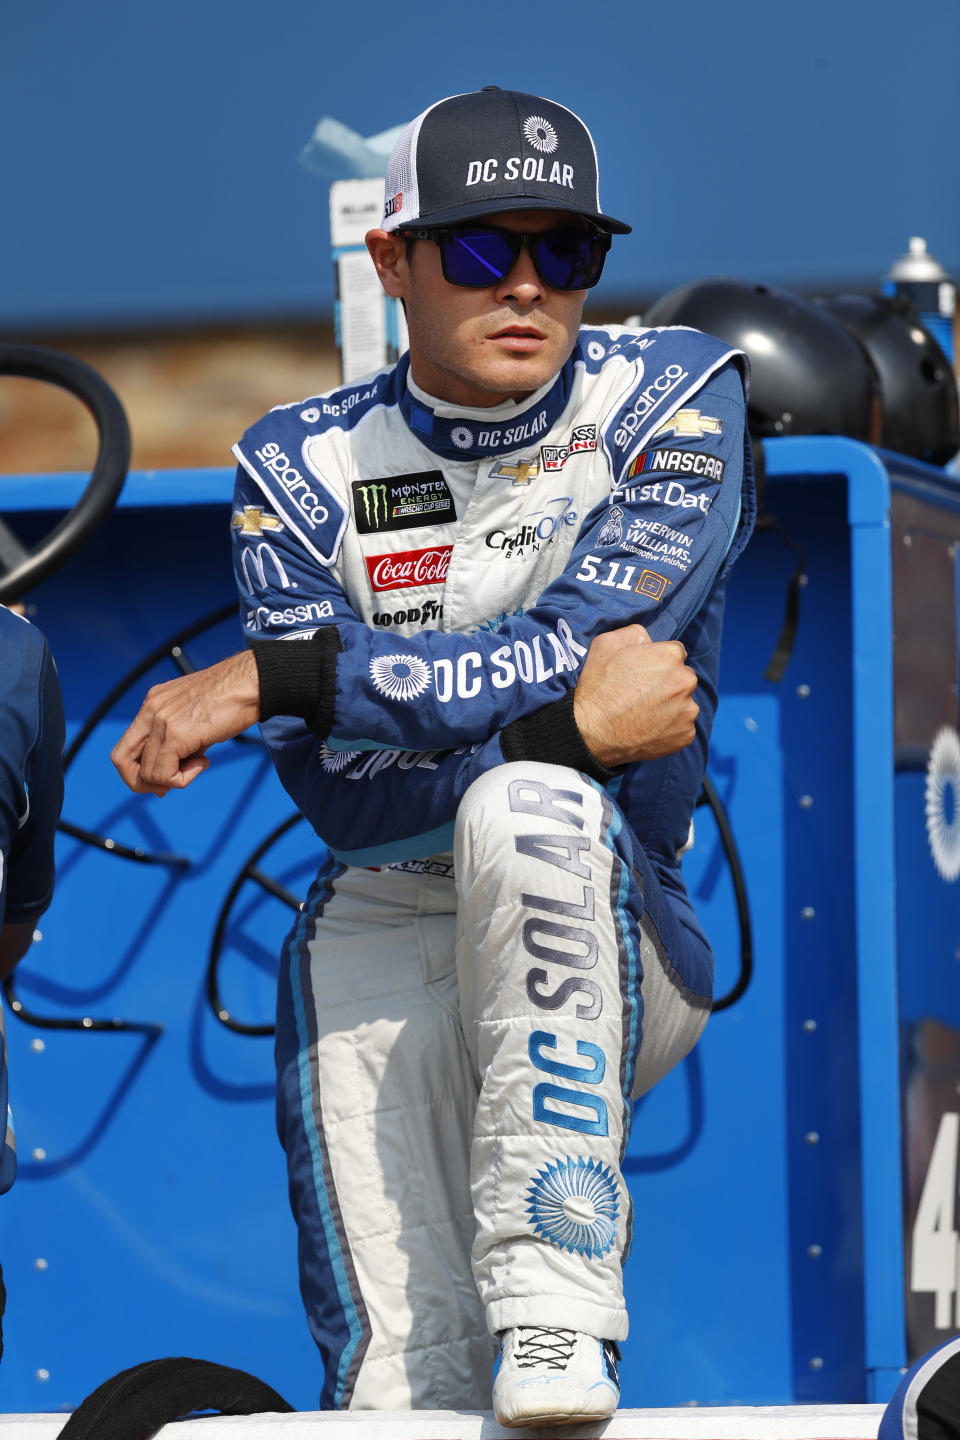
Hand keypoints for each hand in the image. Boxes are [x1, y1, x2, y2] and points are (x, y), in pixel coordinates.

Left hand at [111, 650, 259, 795]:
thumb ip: (176, 749)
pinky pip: (164, 774)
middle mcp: (151, 710)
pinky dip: (182, 779)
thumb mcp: (195, 721)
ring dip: (173, 779)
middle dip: (141, 782)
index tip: (164, 777)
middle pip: (121, 760)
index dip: (138, 770)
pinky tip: (204, 761)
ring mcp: (161, 720)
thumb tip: (161, 786)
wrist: (250, 683)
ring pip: (147, 773)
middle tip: (170, 783)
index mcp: (152, 704)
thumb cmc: (232, 700)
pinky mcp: (177, 733)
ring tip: (200, 763)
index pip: (125, 747)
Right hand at [573, 625, 698, 767]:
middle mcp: (686, 681)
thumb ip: (635, 634)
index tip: (643, 675)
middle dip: (668, 683)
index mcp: (670, 656)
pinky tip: (648, 729)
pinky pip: (682, 728)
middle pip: (683, 678)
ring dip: (670, 706)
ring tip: (644, 714)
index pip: (675, 653)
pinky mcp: (686, 735)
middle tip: (642, 695)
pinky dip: (669, 729)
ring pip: (684, 704)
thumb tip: (649, 640)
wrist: (592, 732)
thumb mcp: (606, 643)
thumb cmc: (598, 687)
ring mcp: (688, 710)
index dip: (658, 662)